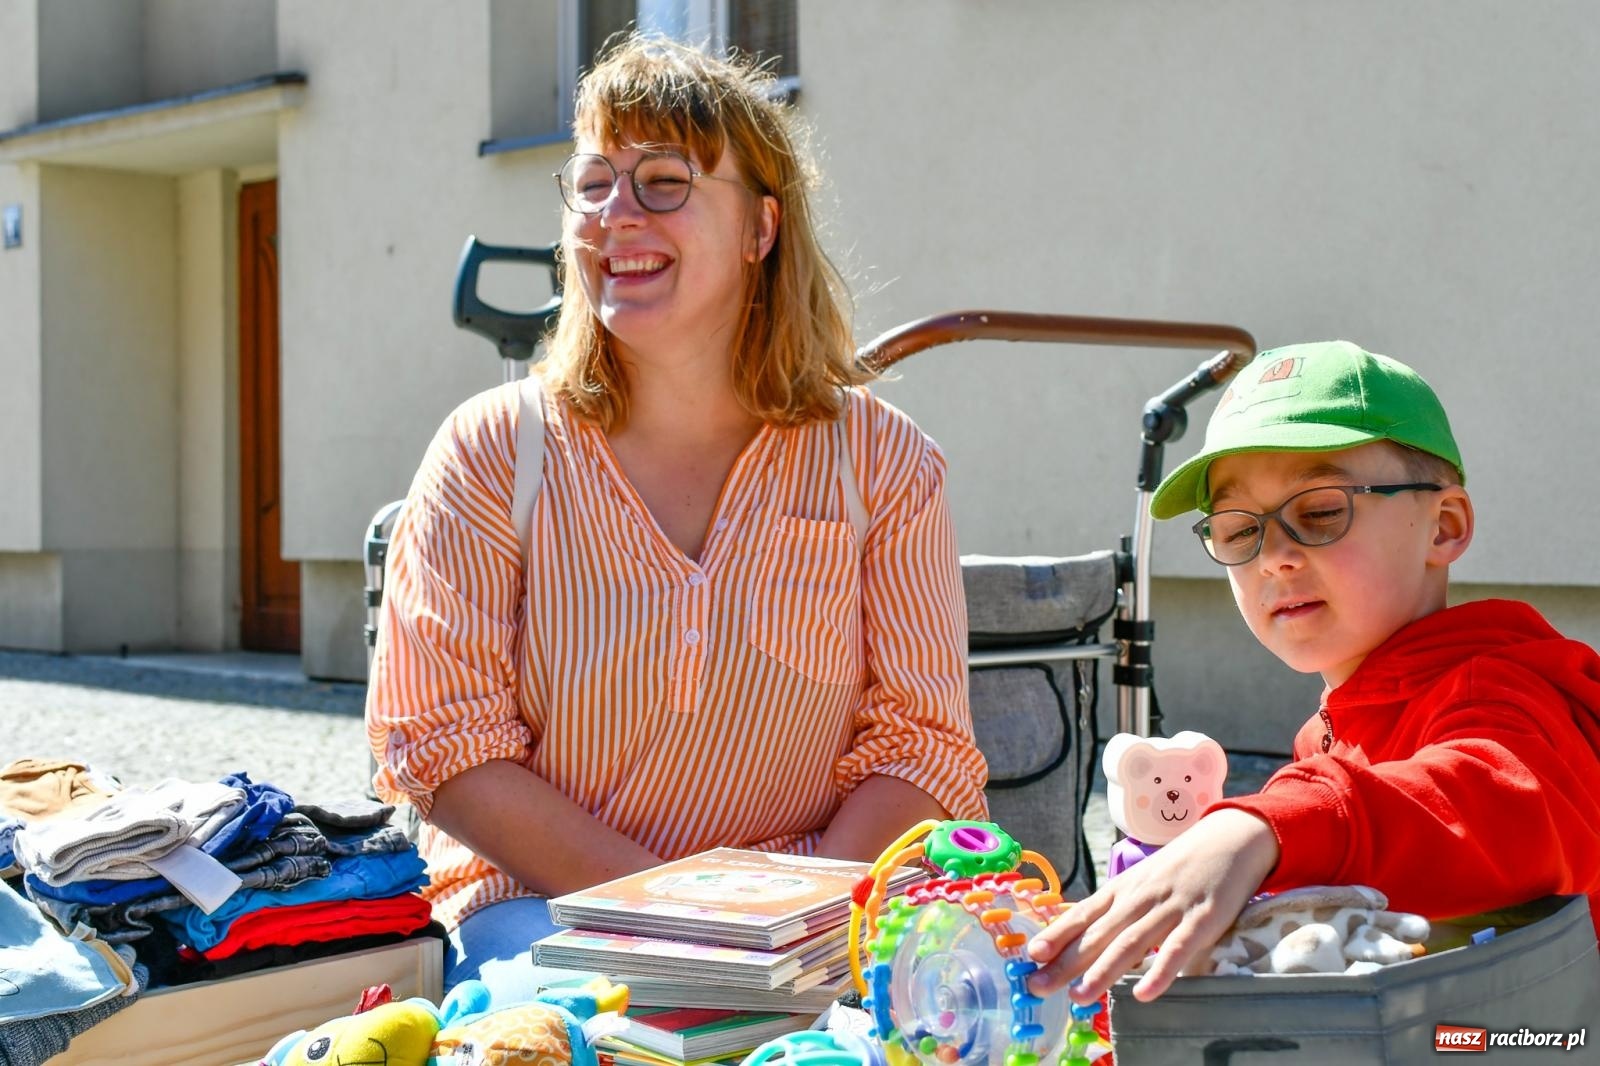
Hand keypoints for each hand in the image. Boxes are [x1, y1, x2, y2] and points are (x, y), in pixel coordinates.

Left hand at [1026, 808, 1278, 1002]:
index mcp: (1123, 889)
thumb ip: (1119, 909)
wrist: (1230, 837)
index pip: (1083, 913)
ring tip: (1078, 996)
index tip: (1030, 955)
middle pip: (1098, 933)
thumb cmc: (1181, 866)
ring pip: (1131, 942)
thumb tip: (1085, 939)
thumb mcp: (1143, 882)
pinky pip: (1179, 948)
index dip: (1057, 934)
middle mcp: (1140, 897)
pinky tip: (1143, 994)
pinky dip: (1160, 971)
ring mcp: (1170, 907)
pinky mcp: (1203, 918)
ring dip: (1102, 970)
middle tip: (1038, 986)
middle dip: (1066, 961)